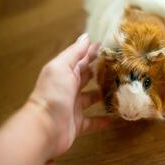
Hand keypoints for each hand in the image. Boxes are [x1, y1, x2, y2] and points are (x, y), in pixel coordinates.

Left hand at [29, 33, 108, 156]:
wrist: (45, 128)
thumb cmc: (53, 94)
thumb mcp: (61, 67)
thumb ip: (74, 52)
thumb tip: (86, 36)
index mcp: (65, 73)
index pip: (82, 60)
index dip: (94, 53)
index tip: (110, 47)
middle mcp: (70, 88)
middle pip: (88, 77)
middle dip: (101, 72)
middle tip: (119, 67)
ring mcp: (74, 106)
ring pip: (91, 98)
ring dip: (103, 94)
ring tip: (119, 89)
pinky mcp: (78, 123)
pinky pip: (92, 121)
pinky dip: (101, 120)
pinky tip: (113, 118)